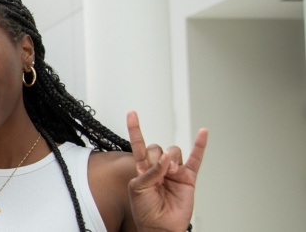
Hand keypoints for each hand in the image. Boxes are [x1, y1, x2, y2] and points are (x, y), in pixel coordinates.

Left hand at [127, 111, 207, 230]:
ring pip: (174, 151)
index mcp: (142, 169)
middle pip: (158, 147)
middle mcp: (158, 168)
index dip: (135, 129)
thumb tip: (166, 159)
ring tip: (171, 173)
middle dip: (158, 157)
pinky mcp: (188, 178)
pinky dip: (200, 145)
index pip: (138, 145)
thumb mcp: (138, 189)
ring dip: (172, 159)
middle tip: (160, 171)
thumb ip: (150, 171)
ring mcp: (174, 172)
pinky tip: (203, 133)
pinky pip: (196, 158)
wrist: (160, 227)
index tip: (132, 114)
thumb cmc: (145, 211)